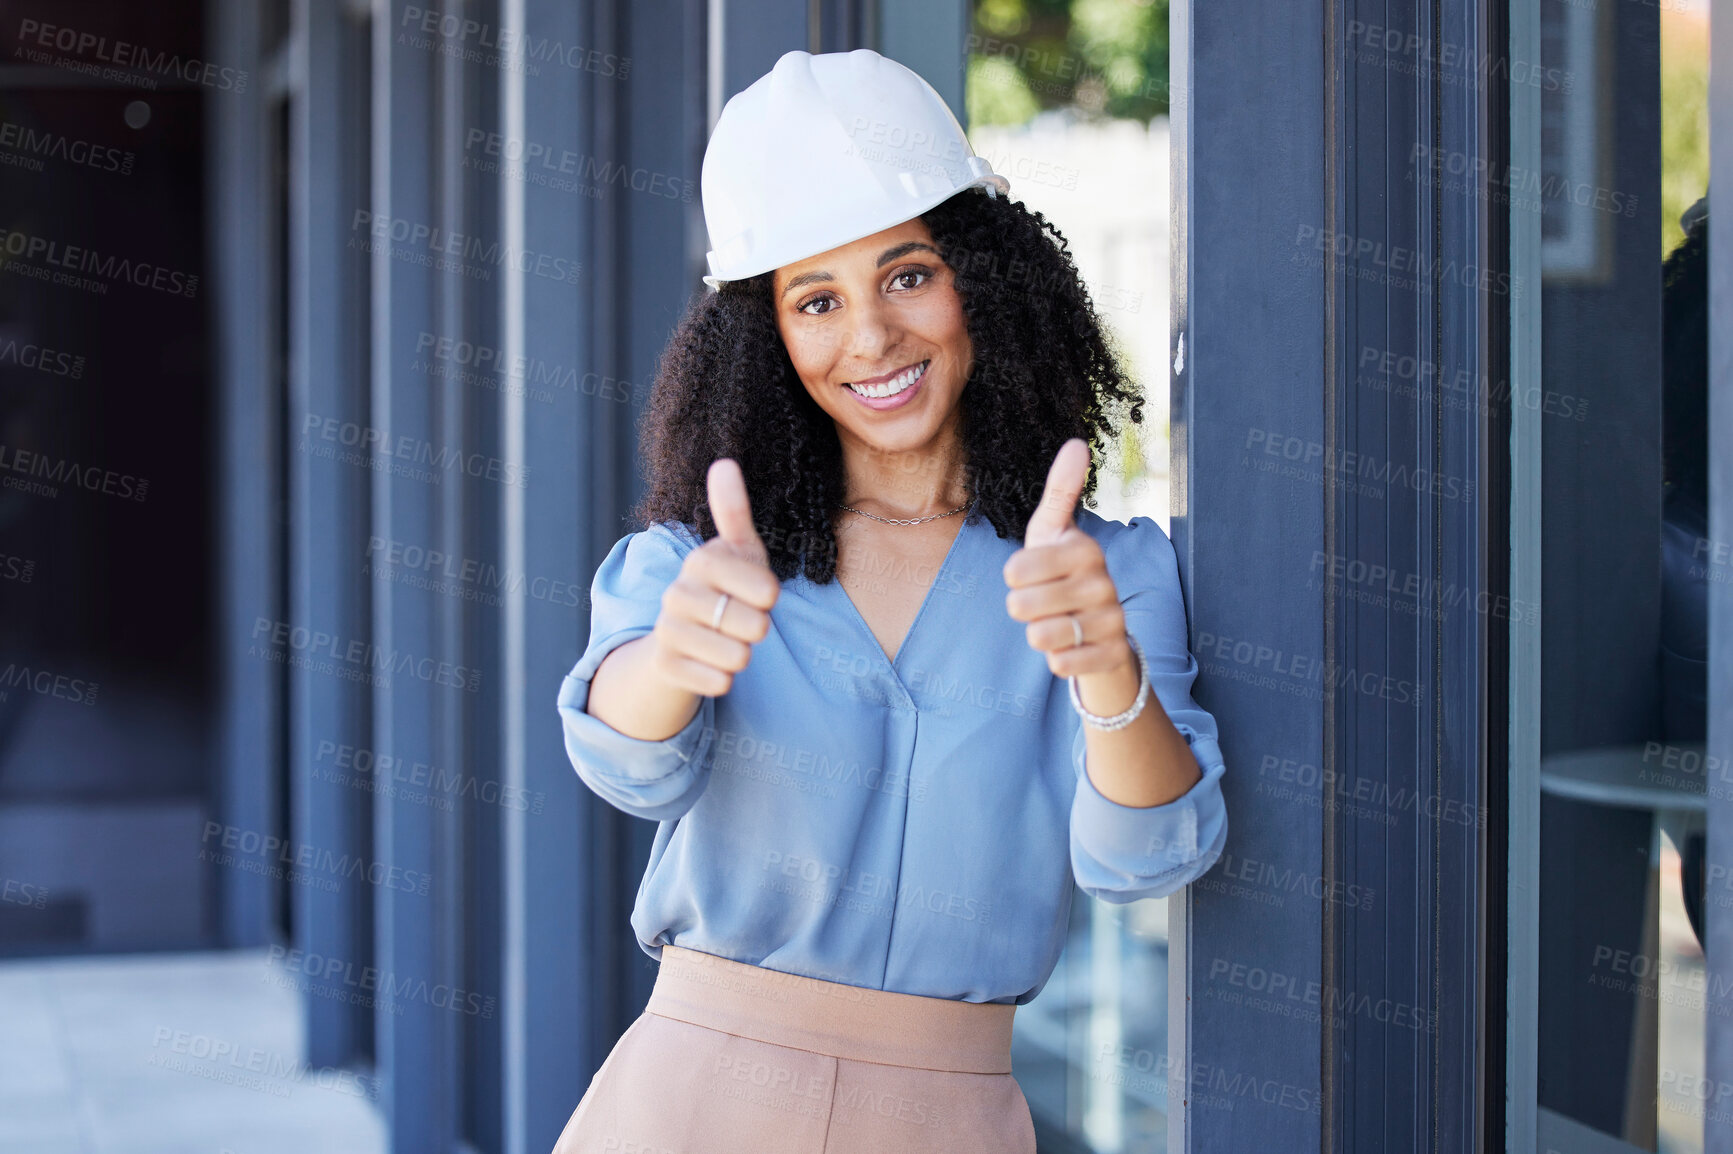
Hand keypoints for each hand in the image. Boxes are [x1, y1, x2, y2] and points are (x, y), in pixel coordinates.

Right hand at [650, 459, 780, 696]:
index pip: (765, 589)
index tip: (762, 594)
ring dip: (742, 655)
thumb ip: (734, 512)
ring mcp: (667, 630)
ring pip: (737, 658)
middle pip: (754, 626)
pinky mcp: (665, 665)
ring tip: (727, 641)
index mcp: (702, 561)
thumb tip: (724, 461)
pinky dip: (723, 679)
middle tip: (741, 620)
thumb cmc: (724, 587)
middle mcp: (677, 592)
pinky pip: (717, 682)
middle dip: (758, 629)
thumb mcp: (737, 551)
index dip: (770, 597)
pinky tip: (712, 664)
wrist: (679, 638)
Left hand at [1003, 438, 1134, 682]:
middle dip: (1022, 609)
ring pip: (1040, 637)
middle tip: (1042, 603)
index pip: (1014, 569)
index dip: (1014, 577)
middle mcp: (1103, 583)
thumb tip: (1077, 442)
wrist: (1101, 629)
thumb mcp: (1054, 532)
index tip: (1032, 574)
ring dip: (1038, 635)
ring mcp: (1112, 620)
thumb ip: (1060, 490)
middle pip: (1021, 606)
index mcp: (1085, 549)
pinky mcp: (1113, 655)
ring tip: (1056, 623)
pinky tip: (1069, 648)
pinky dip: (1057, 660)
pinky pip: (1063, 665)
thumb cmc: (1063, 573)